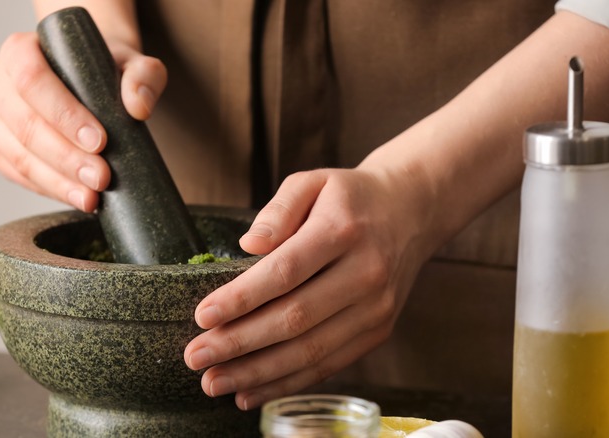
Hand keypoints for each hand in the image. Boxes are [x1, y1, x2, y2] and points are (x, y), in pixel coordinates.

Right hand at [0, 31, 166, 211]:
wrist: (91, 84)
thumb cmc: (104, 71)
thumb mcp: (132, 63)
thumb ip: (143, 75)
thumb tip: (138, 107)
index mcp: (18, 50)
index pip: (31, 79)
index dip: (63, 113)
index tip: (99, 141)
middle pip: (24, 124)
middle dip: (66, 157)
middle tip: (101, 177)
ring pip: (19, 156)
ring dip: (58, 182)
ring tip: (92, 196)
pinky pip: (18, 176)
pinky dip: (49, 190)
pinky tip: (78, 197)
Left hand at [183, 166, 435, 409]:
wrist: (412, 211)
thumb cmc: (350, 197)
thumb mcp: (313, 181)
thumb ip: (278, 209)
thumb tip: (249, 246)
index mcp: (343, 230)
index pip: (285, 271)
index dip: (242, 298)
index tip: (203, 316)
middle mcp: (366, 273)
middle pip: (295, 318)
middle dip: (239, 343)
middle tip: (195, 357)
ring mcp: (376, 308)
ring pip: (311, 350)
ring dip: (259, 372)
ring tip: (215, 382)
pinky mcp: (378, 330)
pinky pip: (329, 364)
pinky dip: (289, 382)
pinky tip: (252, 391)